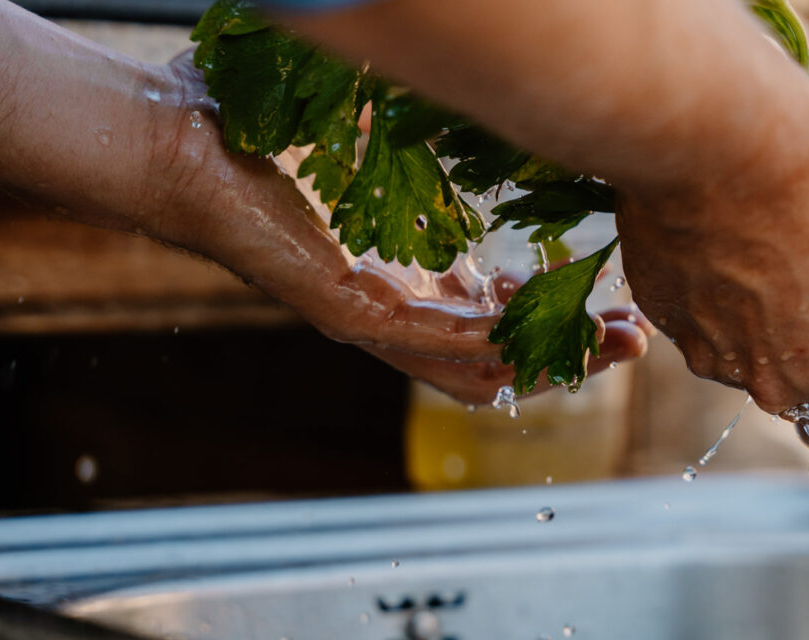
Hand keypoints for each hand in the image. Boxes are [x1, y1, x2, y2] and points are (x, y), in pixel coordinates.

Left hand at [138, 55, 651, 403]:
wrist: (172, 142)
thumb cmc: (260, 133)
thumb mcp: (375, 148)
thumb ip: (432, 158)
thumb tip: (498, 104)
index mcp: (401, 275)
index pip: (493, 319)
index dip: (554, 319)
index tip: (606, 301)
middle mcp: (392, 309)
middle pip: (500, 356)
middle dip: (572, 353)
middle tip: (636, 338)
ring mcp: (371, 318)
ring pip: (478, 366)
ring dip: (549, 362)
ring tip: (617, 346)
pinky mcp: (348, 310)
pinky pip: (433, 342)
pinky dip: (491, 340)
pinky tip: (543, 331)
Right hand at [616, 83, 808, 442]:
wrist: (727, 137)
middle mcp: (786, 381)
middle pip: (793, 391)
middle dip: (803, 349)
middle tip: (808, 274)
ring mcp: (717, 355)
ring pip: (738, 354)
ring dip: (749, 318)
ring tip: (759, 242)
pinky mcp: (666, 320)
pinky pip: (691, 316)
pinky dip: (704, 289)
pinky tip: (717, 234)